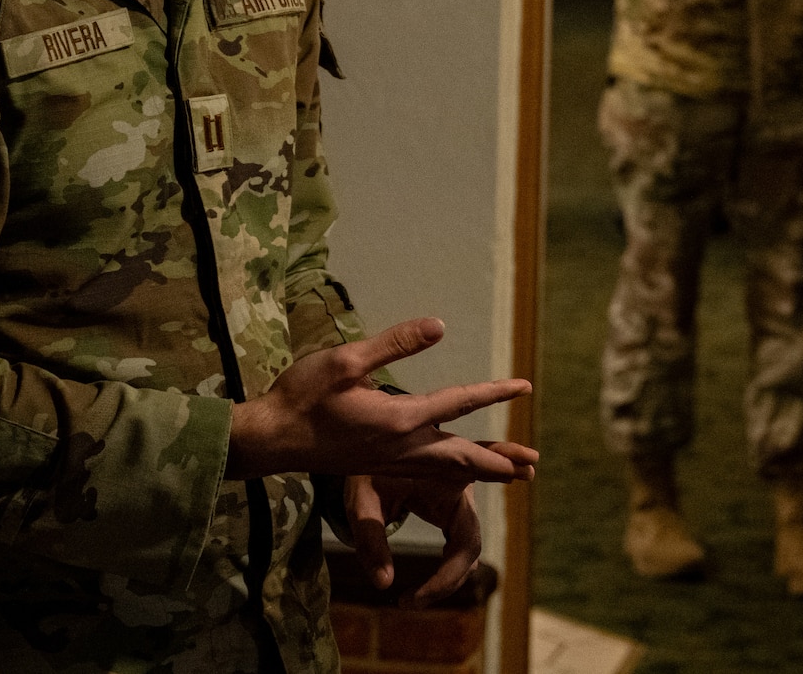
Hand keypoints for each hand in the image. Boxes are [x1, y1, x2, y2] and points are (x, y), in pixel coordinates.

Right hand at [225, 317, 532, 481]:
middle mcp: (401, 447)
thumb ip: (395, 343)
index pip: (459, 403)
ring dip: (479, 471)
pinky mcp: (376, 466)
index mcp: (399, 419)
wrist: (270, 440)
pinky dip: (450, 476)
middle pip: (462, 456)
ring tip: (510, 476)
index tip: (525, 386)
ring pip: (445, 471)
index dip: (494, 393)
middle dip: (498, 460)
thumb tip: (439, 325)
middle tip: (532, 467)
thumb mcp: (346, 360)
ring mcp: (388, 461)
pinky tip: (453, 475)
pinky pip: (425, 475)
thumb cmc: (302, 396)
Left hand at [346, 467, 534, 607]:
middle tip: (408, 604)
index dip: (447, 576)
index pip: (465, 541)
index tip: (409, 598)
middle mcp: (465, 491)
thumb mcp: (362, 497)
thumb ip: (371, 537)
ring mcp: (461, 499)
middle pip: (470, 548)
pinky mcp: (452, 506)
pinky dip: (445, 567)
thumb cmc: (370, 462)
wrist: (375, 435)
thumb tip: (383, 585)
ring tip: (408, 599)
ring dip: (446, 577)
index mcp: (452, 483)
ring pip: (467, 549)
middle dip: (448, 580)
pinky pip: (457, 543)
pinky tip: (424, 589)